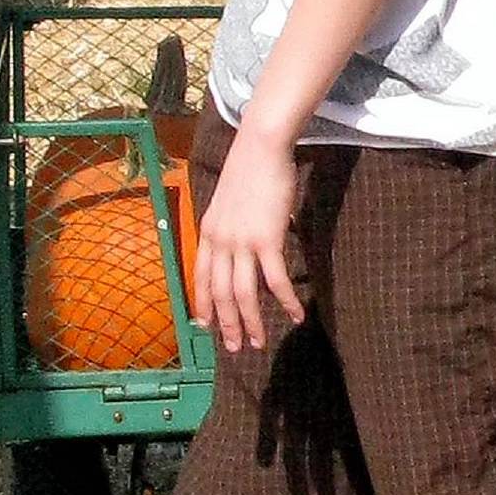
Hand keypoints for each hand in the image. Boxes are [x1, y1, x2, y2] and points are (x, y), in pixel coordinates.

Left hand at [191, 125, 303, 353]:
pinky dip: (285, 301)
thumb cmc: (250, 170)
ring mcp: (242, 242)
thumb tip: (244, 248)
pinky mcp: (267, 239)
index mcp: (208, 232)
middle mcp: (220, 242)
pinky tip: (295, 315)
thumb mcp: (229, 202)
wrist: (260, 147)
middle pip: (220, 293)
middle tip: (236, 347)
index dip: (203, 305)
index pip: (200, 277)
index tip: (207, 326)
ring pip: (243, 294)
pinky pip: (274, 280)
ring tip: (260, 342)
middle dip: (228, 324)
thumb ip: (231, 227)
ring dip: (253, 322)